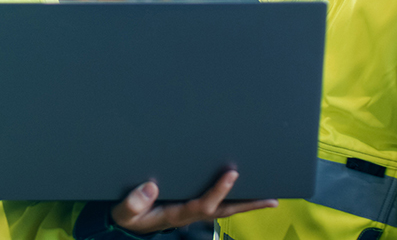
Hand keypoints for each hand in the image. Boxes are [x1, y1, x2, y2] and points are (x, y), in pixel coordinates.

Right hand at [110, 171, 278, 234]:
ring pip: (224, 208)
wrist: (128, 222)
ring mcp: (193, 211)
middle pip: (224, 211)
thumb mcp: (125, 212)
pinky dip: (233, 198)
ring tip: (269, 197)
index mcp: (177, 214)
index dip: (219, 191)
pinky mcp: (192, 206)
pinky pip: (217, 203)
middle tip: (271, 200)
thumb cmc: (129, 214)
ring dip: (247, 204)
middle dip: (248, 205)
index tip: (232, 174)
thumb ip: (134, 203)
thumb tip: (151, 187)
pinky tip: (246, 190)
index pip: (203, 204)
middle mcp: (190, 214)